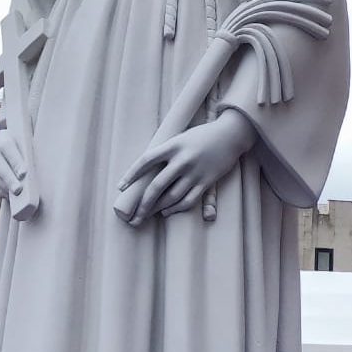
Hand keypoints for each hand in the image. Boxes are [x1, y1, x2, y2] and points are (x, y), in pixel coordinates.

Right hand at [0, 126, 28, 202]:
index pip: (6, 146)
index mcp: (3, 137)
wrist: (24, 154)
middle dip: (8, 177)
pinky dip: (4, 194)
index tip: (24, 173)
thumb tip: (45, 166)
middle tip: (19, 189)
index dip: (14, 160)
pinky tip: (13, 199)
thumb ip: (34, 153)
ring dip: (7, 187)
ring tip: (19, 196)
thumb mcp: (33, 147)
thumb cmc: (34, 149)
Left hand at [115, 112, 254, 224]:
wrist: (230, 135)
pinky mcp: (206, 181)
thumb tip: (146, 171)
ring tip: (147, 215)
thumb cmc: (202, 136)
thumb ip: (166, 152)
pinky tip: (166, 212)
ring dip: (157, 208)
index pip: (146, 160)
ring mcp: (195, 172)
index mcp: (173, 145)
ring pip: (171, 197)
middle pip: (156, 186)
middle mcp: (182, 160)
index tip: (121, 187)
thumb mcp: (181, 138)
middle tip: (134, 216)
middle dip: (143, 204)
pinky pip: (188, 200)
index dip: (131, 174)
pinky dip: (175, 209)